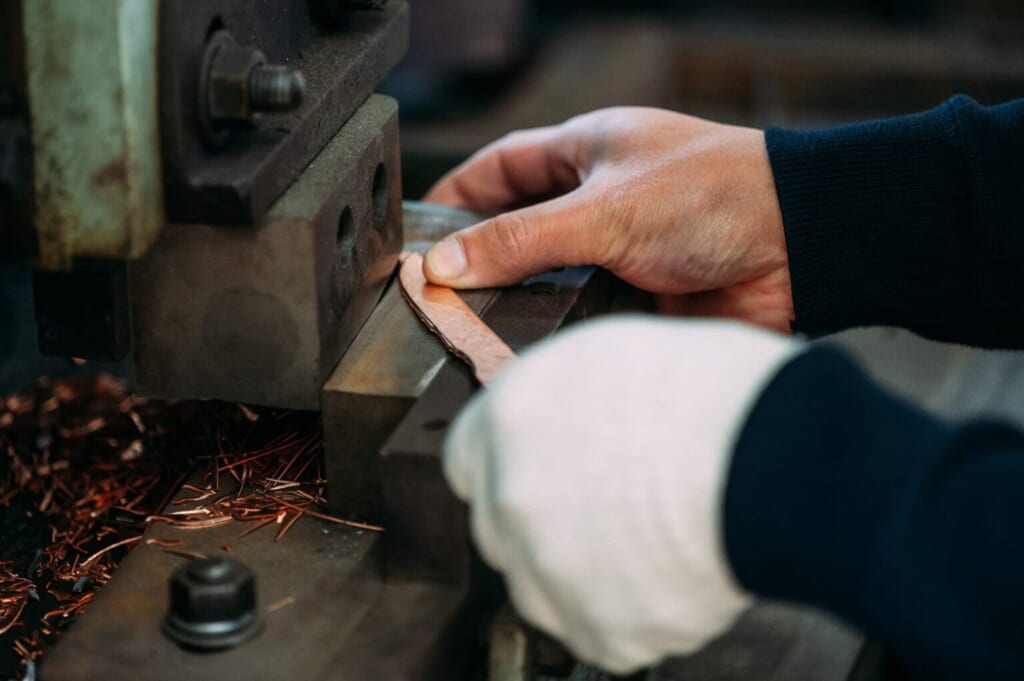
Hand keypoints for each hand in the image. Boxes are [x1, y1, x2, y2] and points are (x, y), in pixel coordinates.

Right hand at [423, 108, 792, 331]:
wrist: (801, 246)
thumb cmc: (716, 194)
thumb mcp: (602, 210)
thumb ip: (521, 239)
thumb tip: (447, 263)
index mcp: (589, 151)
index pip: (504, 166)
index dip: (459, 193)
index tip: (420, 228)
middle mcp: (603, 198)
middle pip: (522, 226)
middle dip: (483, 256)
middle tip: (439, 290)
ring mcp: (624, 249)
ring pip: (553, 277)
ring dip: (523, 300)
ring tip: (478, 327)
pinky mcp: (644, 295)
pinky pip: (587, 314)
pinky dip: (563, 330)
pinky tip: (537, 349)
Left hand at [443, 316, 802, 672]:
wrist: (779, 459)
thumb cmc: (716, 394)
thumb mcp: (611, 358)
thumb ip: (556, 397)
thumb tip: (552, 422)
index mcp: (509, 418)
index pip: (467, 460)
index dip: (507, 465)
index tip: (540, 471)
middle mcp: (512, 496)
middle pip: (502, 525)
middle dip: (544, 519)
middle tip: (608, 506)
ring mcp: (549, 570)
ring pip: (542, 586)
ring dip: (579, 571)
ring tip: (648, 540)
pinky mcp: (599, 629)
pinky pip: (597, 629)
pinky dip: (627, 611)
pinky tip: (670, 572)